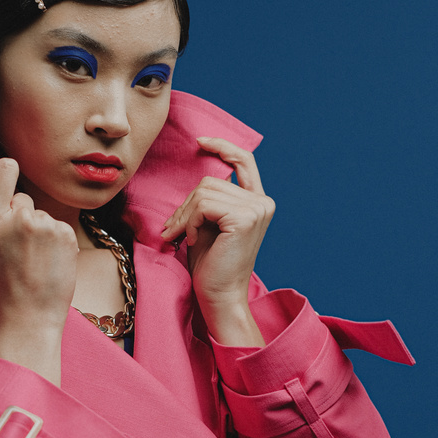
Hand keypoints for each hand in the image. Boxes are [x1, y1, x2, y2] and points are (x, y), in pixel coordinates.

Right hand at [0, 159, 78, 383]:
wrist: (30, 314)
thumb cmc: (4, 278)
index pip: (5, 169)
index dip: (8, 171)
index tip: (8, 178)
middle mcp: (18, 217)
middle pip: (24, 197)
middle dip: (23, 215)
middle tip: (18, 248)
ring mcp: (44, 225)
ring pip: (43, 213)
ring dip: (41, 230)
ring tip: (35, 259)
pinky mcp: (66, 233)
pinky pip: (59, 226)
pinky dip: (57, 241)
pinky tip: (49, 261)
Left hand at [160, 137, 274, 345]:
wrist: (219, 297)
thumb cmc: (211, 265)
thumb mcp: (209, 224)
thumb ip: (209, 199)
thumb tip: (194, 172)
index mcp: (258, 201)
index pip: (244, 160)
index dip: (222, 146)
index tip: (200, 141)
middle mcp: (262, 202)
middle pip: (211, 180)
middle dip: (186, 204)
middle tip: (174, 229)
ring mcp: (257, 209)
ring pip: (204, 192)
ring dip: (185, 216)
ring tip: (182, 237)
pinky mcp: (244, 218)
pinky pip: (203, 205)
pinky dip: (189, 222)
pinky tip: (192, 241)